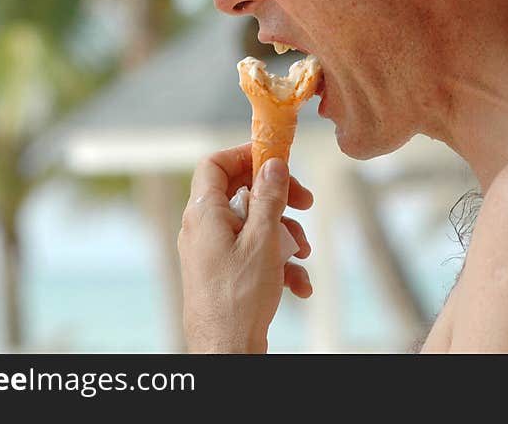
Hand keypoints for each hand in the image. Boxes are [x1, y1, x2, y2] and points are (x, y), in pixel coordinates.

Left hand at [178, 144, 312, 352]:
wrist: (225, 352)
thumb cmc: (238, 298)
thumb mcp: (263, 239)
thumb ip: (269, 197)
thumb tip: (272, 164)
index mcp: (203, 213)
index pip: (214, 164)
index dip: (245, 155)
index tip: (276, 160)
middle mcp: (202, 229)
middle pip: (240, 193)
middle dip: (278, 198)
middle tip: (305, 202)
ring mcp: (211, 253)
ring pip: (252, 226)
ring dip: (284, 234)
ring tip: (304, 252)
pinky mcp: (222, 274)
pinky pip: (252, 255)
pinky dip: (277, 263)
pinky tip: (299, 283)